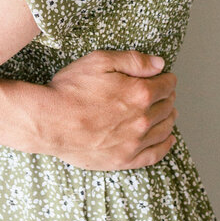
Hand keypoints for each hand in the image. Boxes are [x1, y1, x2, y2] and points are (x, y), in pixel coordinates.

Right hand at [44, 50, 176, 169]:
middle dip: (167, 97)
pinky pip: (155, 154)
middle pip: (167, 106)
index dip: (166, 78)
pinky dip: (166, 145)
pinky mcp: (125, 159)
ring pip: (164, 129)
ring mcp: (135, 142)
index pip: (166, 85)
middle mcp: (142, 119)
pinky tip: (168, 138)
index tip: (163, 77)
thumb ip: (133, 61)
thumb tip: (160, 64)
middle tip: (163, 93)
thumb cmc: (71, 89)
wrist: (50, 121)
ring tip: (167, 111)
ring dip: (169, 118)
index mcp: (140, 93)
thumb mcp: (99, 61)